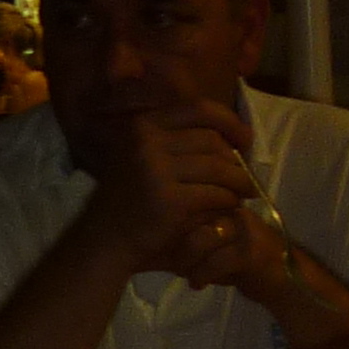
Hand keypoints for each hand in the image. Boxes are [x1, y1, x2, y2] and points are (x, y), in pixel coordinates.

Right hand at [80, 103, 255, 279]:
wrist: (103, 241)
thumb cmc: (127, 201)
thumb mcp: (141, 157)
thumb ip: (173, 141)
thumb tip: (227, 133)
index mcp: (142, 126)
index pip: (199, 108)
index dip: (230, 121)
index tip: (244, 139)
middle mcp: (147, 142)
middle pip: (212, 140)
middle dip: (236, 159)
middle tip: (244, 176)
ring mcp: (156, 171)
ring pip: (219, 167)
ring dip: (239, 181)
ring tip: (243, 192)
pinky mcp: (170, 200)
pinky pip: (216, 193)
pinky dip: (229, 200)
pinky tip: (229, 207)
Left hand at [162, 190, 301, 304]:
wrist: (288, 283)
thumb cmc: (243, 267)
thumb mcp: (212, 251)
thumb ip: (186, 244)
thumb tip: (148, 251)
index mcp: (224, 206)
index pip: (186, 208)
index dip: (169, 230)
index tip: (162, 249)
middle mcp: (235, 212)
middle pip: (188, 220)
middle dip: (175, 247)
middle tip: (176, 266)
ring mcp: (245, 230)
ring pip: (200, 238)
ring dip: (186, 262)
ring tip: (187, 275)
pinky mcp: (253, 251)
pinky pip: (216, 261)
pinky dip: (201, 275)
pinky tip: (198, 285)